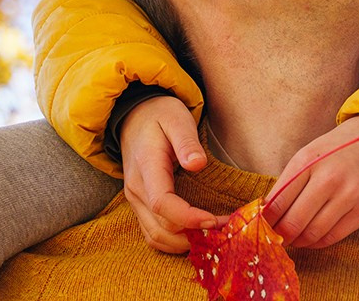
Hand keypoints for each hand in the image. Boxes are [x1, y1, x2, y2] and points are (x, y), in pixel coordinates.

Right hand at [119, 96, 216, 252]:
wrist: (134, 116)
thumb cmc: (159, 115)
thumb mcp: (176, 118)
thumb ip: (186, 141)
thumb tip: (197, 164)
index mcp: (146, 167)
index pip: (162, 203)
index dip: (188, 218)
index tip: (214, 219)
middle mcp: (136, 189)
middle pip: (160, 228)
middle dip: (193, 235)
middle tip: (225, 228)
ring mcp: (135, 200)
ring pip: (156, 237)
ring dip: (184, 243)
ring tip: (214, 234)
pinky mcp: (139, 205)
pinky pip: (153, 233)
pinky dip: (174, 240)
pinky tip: (196, 234)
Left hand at [262, 112, 358, 248]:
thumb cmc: (342, 148)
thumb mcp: (311, 153)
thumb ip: (290, 181)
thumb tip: (268, 214)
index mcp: (308, 160)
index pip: (277, 201)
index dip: (265, 220)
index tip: (262, 226)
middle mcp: (328, 177)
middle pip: (292, 222)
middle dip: (280, 234)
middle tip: (277, 237)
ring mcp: (348, 195)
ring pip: (312, 233)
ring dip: (298, 241)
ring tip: (294, 238)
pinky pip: (333, 236)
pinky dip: (318, 242)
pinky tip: (313, 237)